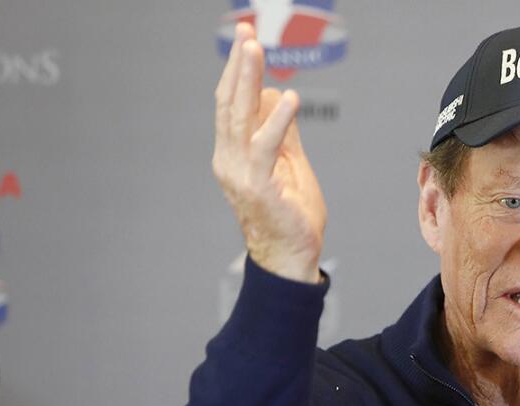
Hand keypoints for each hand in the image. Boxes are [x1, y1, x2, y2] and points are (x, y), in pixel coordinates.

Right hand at [212, 22, 326, 283]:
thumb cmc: (290, 215)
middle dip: (238, 64)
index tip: (247, 38)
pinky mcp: (258, 186)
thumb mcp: (290, 164)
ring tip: (256, 50)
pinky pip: (265, 146)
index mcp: (233, 153)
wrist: (291, 258)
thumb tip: (277, 95)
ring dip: (248, 81)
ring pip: (240, 117)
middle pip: (230, 102)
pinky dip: (276, 121)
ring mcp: (239, 172)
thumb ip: (283, 132)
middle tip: (246, 32)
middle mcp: (229, 159)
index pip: (232, 103)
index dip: (238, 70)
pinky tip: (289, 98)